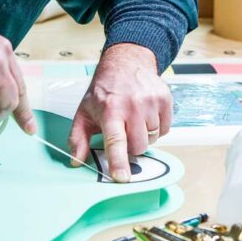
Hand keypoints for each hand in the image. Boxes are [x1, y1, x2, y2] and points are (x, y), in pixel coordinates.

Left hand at [68, 43, 171, 182]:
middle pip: (138, 146)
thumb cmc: (104, 90)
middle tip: (124, 132)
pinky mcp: (165, 100)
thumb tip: (76, 160)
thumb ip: (77, 138)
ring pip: (153, 138)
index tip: (122, 177)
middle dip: (131, 146)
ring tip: (134, 121)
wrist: (126, 63)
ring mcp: (151, 102)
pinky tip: (146, 116)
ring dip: (144, 136)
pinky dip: (156, 128)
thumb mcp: (84, 111)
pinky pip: (165, 129)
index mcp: (110, 110)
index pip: (115, 141)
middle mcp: (132, 105)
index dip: (118, 161)